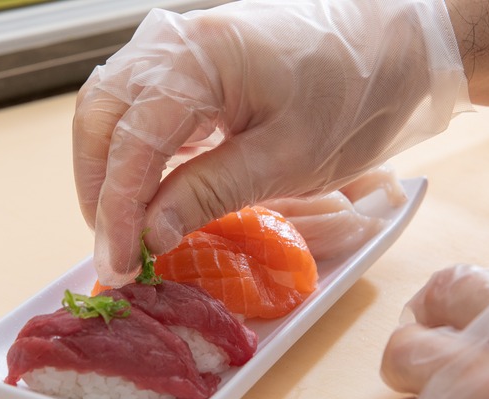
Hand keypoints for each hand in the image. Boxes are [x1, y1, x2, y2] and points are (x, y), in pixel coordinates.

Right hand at [73, 0, 469, 284]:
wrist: (391, 46)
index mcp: (200, 58)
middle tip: (117, 249)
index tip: (119, 264)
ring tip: (125, 224)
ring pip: (108, 107)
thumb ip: (208, 193)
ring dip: (107, 168)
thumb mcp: (286, 159)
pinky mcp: (188, 61)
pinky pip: (136, 103)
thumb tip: (148, 235)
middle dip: (98, 187)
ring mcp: (177, 46)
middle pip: (99, 115)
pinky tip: (145, 185)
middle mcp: (173, 42)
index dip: (117, 209)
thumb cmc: (352, 96)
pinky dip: (130, 148)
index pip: (132, 140)